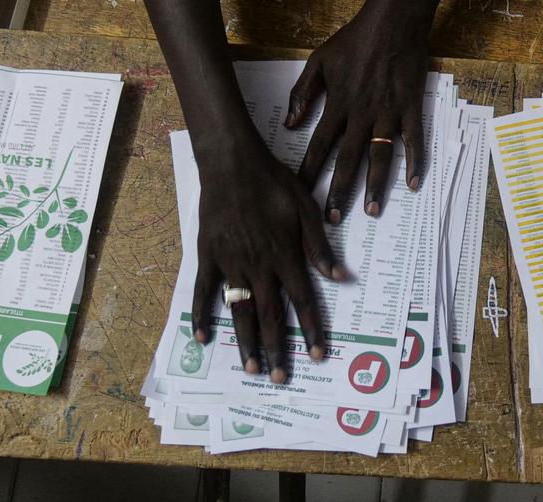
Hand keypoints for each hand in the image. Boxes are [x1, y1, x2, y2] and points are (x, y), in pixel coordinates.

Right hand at [191, 136, 347, 383]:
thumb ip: (319, 246)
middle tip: (281, 378)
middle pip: (269, 315)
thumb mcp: (306, 208)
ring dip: (246, 342)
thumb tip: (340, 277)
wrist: (231, 163)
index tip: (318, 356)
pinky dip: (202, 315)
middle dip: (278, 349)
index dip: (311, 330)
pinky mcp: (208, 256)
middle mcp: (258, 266)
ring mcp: (230, 263)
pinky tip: (203, 338)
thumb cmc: (273, 183)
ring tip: (252, 368)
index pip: (302, 301)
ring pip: (239, 311)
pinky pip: (204, 291)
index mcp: (285, 256)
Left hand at [285, 0, 459, 222]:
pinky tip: (414, 184)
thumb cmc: (355, 39)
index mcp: (337, 104)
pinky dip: (415, 162)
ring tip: (372, 211)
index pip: (318, 146)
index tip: (299, 194)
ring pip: (380, 157)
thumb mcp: (319, 61)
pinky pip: (414, 140)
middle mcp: (361, 114)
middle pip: (347, 160)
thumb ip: (303, 93)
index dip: (308, 172)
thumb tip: (289, 124)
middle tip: (334, 218)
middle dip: (339, 191)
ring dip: (375, 186)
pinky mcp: (410, 107)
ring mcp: (388, 113)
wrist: (393, 20)